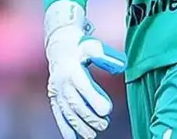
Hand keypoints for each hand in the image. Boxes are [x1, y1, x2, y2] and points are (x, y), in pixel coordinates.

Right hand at [45, 0, 127, 138]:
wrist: (60, 47)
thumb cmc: (81, 47)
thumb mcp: (93, 46)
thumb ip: (105, 56)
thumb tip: (121, 66)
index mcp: (72, 69)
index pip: (83, 86)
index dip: (94, 99)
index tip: (107, 110)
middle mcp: (62, 82)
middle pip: (75, 103)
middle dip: (89, 117)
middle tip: (104, 124)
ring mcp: (56, 91)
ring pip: (67, 112)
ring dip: (79, 126)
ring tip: (92, 134)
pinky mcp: (54, 98)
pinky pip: (59, 115)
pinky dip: (66, 128)